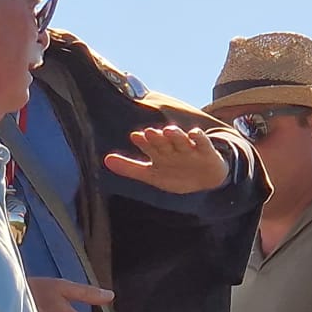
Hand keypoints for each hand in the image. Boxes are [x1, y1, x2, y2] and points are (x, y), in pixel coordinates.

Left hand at [104, 126, 228, 195]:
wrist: (205, 180)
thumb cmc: (175, 174)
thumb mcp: (152, 174)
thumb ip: (129, 168)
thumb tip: (106, 160)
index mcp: (159, 153)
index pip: (149, 146)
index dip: (143, 142)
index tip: (135, 136)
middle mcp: (172, 148)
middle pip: (164, 142)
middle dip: (157, 138)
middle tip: (150, 132)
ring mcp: (189, 149)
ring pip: (181, 140)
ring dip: (176, 135)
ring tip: (169, 131)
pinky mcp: (206, 152)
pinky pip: (202, 143)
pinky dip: (199, 138)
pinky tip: (194, 133)